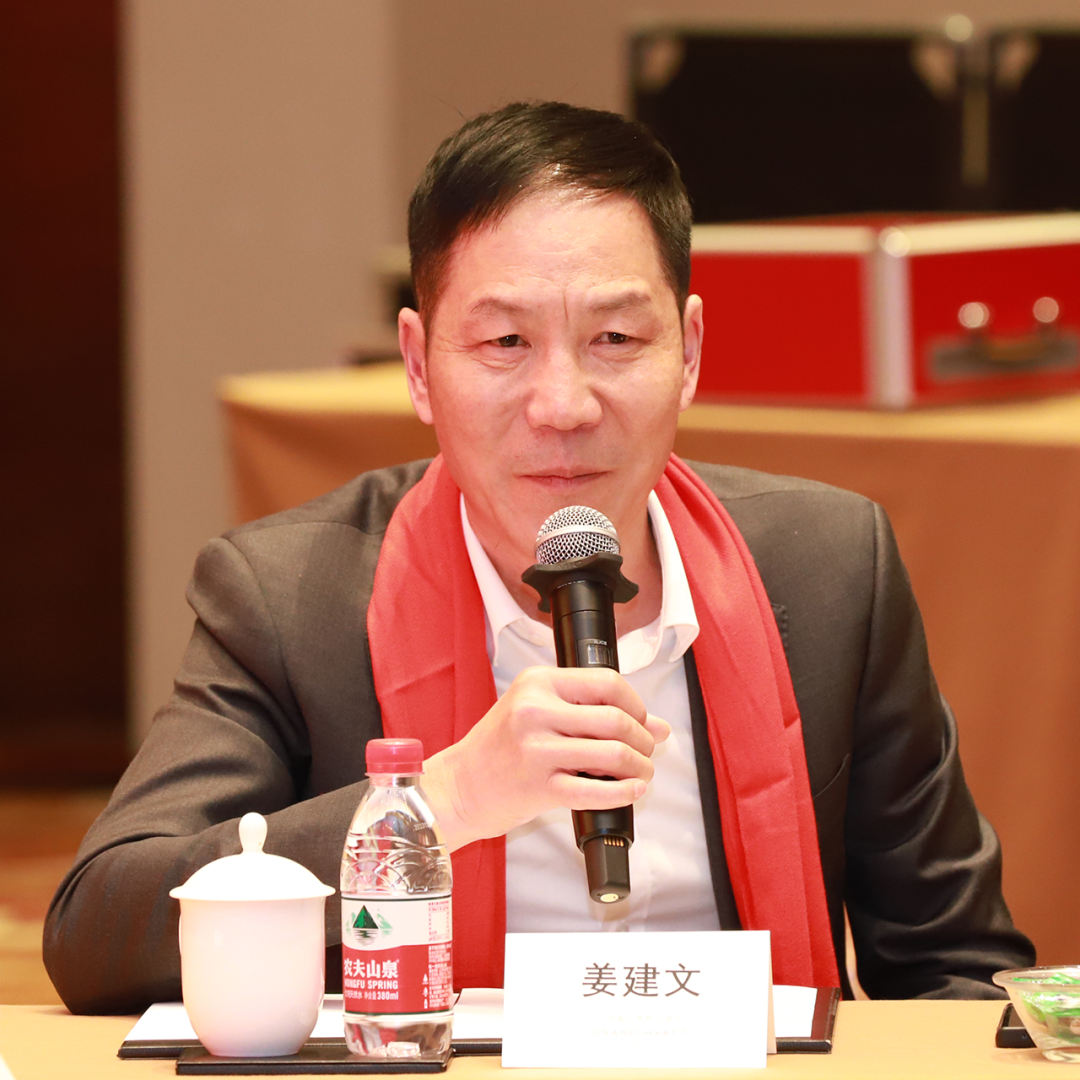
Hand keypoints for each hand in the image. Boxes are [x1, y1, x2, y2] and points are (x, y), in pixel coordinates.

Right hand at [421, 666, 669, 851]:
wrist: (458, 786)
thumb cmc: (499, 748)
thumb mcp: (538, 713)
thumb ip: (594, 712)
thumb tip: (658, 725)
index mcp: (538, 683)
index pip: (607, 682)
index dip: (636, 704)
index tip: (641, 720)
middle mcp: (536, 710)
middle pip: (616, 719)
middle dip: (643, 739)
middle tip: (645, 751)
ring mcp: (536, 749)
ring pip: (614, 754)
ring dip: (640, 766)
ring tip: (641, 772)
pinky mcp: (538, 787)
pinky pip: (597, 790)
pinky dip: (625, 792)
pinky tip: (632, 791)